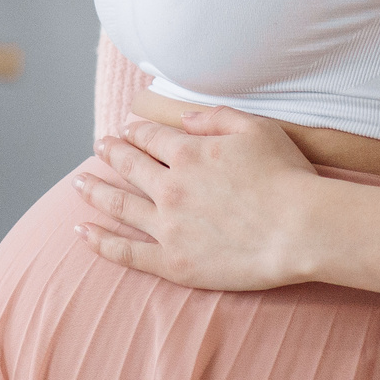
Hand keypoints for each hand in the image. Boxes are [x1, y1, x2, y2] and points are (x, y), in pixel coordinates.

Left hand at [74, 104, 325, 291]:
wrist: (300, 229)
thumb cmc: (287, 177)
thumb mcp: (257, 129)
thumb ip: (216, 118)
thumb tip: (185, 117)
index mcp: (188, 152)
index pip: (151, 137)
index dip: (137, 132)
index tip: (128, 131)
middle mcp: (170, 186)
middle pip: (129, 166)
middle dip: (112, 153)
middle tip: (100, 147)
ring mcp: (168, 226)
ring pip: (119, 204)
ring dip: (94, 190)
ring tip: (78, 183)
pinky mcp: (173, 262)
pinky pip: (127, 252)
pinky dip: (101, 241)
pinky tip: (82, 231)